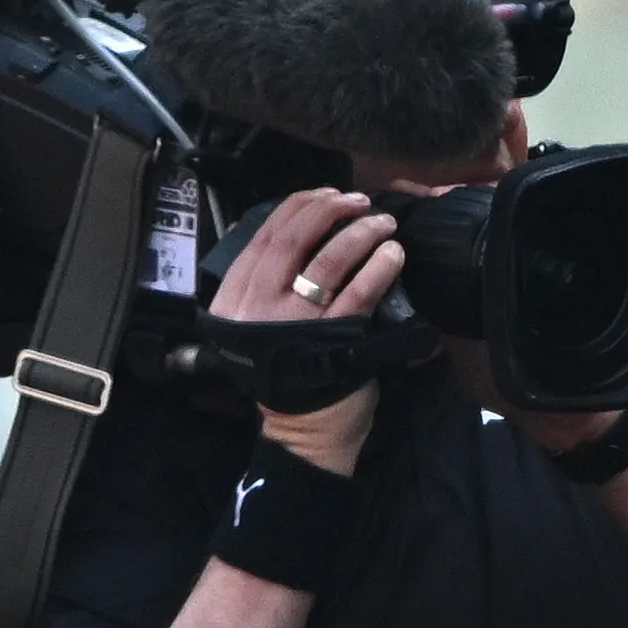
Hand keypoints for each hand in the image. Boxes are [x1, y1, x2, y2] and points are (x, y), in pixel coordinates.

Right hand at [215, 183, 405, 470]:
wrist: (304, 432)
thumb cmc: (288, 374)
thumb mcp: (256, 325)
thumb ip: (267, 284)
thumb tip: (303, 231)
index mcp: (234, 297)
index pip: (263, 236)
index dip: (298, 206)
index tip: (327, 195)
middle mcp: (257, 306)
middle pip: (293, 239)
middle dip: (330, 210)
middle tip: (359, 201)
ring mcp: (293, 322)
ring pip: (327, 261)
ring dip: (360, 233)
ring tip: (384, 223)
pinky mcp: (332, 340)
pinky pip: (358, 293)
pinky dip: (378, 267)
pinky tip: (393, 254)